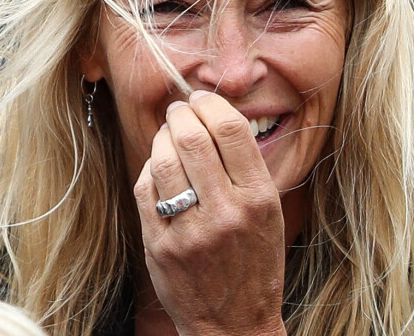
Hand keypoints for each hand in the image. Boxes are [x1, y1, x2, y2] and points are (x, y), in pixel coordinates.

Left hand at [134, 91, 286, 335]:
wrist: (233, 323)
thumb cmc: (255, 261)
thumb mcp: (268, 211)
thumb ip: (243, 164)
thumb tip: (212, 116)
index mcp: (258, 198)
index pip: (230, 129)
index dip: (210, 104)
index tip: (201, 99)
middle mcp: (226, 212)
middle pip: (192, 137)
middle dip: (181, 113)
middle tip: (179, 110)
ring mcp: (190, 231)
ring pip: (163, 158)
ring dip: (162, 136)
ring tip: (168, 134)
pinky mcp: (160, 246)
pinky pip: (146, 188)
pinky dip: (150, 168)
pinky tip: (160, 167)